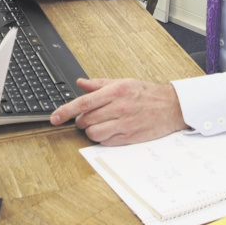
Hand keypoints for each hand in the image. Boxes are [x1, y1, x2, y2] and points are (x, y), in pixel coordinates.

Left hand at [51, 78, 186, 145]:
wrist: (171, 107)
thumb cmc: (147, 94)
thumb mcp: (123, 82)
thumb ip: (99, 84)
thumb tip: (80, 83)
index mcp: (116, 91)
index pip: (83, 103)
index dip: (65, 111)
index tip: (54, 118)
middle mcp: (119, 108)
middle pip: (85, 120)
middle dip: (81, 120)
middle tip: (87, 117)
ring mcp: (124, 124)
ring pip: (93, 133)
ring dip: (91, 130)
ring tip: (98, 124)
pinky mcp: (129, 137)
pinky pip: (105, 142)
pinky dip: (102, 138)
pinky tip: (109, 130)